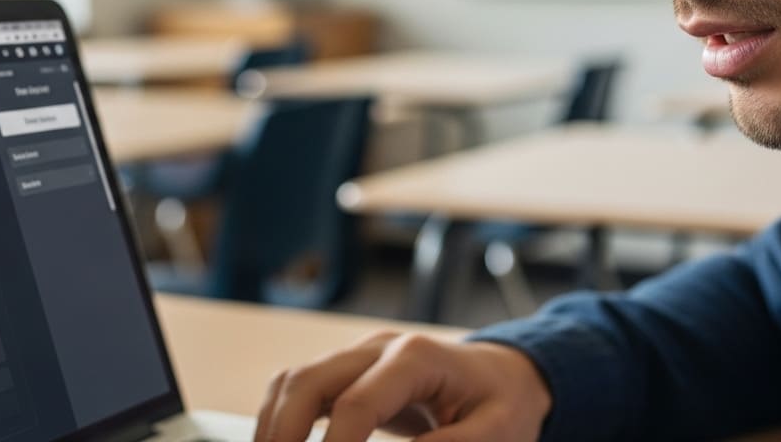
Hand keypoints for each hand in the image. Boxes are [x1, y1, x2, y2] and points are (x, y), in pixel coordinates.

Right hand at [253, 331, 551, 441]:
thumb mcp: (497, 433)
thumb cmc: (504, 405)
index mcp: (417, 357)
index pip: (357, 403)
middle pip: (309, 380)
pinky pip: (301, 386)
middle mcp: (380, 346)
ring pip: (295, 379)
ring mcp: (360, 354)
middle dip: (283, 432)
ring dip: (273, 424)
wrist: (507, 375)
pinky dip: (281, 418)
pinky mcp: (350, 370)